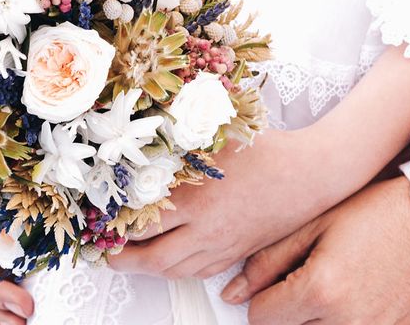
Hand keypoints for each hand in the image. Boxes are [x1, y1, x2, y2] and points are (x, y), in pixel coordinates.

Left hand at [109, 128, 336, 278]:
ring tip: (132, 258)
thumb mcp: (214, 137)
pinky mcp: (237, 252)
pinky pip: (201, 272)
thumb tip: (142, 143)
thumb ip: (177, 143)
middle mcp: (205, 231)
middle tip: (106, 254)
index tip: (99, 225)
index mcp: (194, 201)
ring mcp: (223, 246)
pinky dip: (178, 271)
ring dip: (149, 268)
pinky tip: (170, 260)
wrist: (310, 174)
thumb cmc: (264, 151)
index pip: (141, 226)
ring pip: (176, 271)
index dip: (114, 230)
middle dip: (123, 261)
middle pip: (154, 259)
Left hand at [222, 177, 409, 324]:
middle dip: (286, 307)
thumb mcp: (313, 225)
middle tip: (305, 275)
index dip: (260, 296)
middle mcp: (347, 322)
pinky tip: (349, 293)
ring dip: (310, 317)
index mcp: (321, 291)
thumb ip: (267, 262)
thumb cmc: (376, 213)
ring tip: (327, 282)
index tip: (273, 278)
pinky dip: (338, 320)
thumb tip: (232, 293)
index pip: (259, 318)